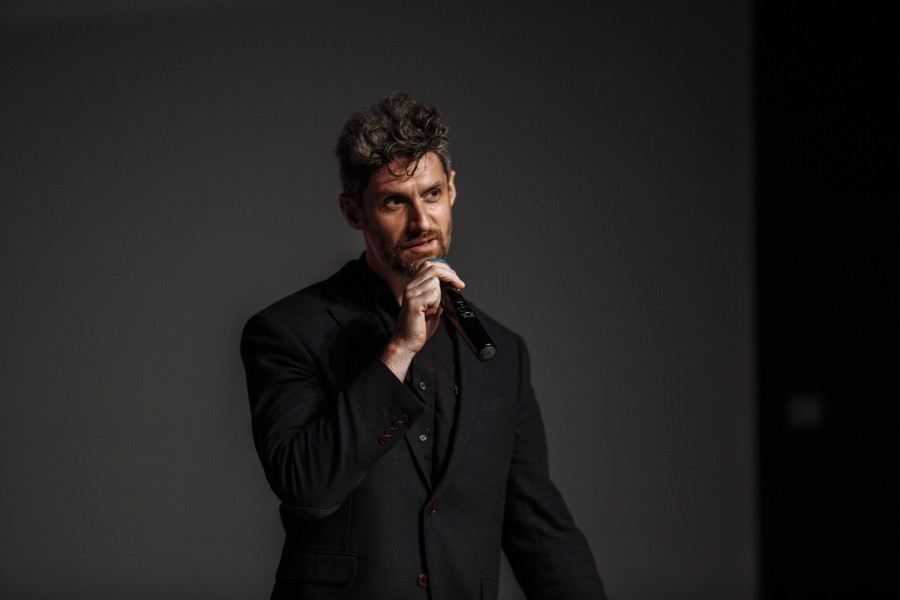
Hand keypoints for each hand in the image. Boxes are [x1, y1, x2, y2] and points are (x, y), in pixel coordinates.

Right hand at [379, 260, 464, 379]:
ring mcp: (411, 293)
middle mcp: (410, 287)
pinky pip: (434, 294)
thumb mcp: (432, 309)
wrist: (406, 343)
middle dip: (450, 274)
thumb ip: (438, 298)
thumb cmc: (418, 328)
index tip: (456, 279)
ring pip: (435, 282)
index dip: (444, 268)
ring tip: (433, 309)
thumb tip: (450, 290)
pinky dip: (436, 304)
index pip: (429, 266)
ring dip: (440, 295)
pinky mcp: (414, 302)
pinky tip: (429, 313)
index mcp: (414, 286)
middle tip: (460, 285)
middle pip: (433, 268)